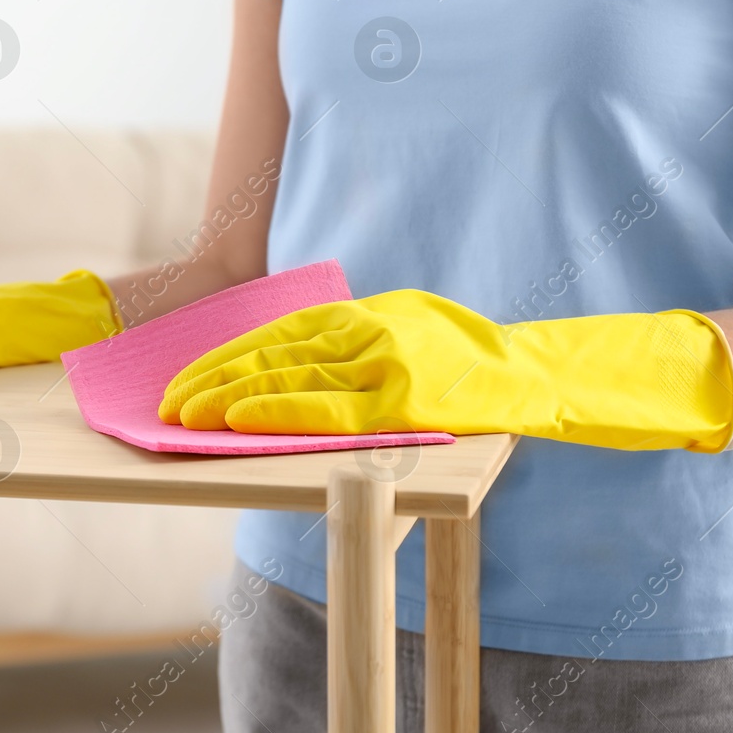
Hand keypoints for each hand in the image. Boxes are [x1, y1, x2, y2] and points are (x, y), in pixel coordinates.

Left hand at [158, 290, 732, 452]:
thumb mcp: (425, 339)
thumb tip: (315, 369)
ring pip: (295, 371)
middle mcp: (380, 325)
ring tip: (186, 413)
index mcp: (380, 312)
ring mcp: (396, 358)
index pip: (288, 329)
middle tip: (167, 399)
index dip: (234, 352)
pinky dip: (282, 408)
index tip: (191, 372)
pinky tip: (242, 420)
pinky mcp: (413, 394)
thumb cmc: (491, 369)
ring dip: (233, 392)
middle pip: (278, 347)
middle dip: (216, 373)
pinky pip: (333, 404)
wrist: (564, 374)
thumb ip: (372, 349)